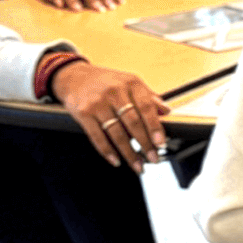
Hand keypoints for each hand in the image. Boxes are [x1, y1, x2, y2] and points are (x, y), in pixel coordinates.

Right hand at [51, 61, 169, 170]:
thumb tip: (167, 111)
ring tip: (138, 165)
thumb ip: (149, 97)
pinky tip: (116, 160)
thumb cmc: (107, 82)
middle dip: (145, 144)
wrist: (75, 77)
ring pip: (117, 133)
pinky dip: (108, 151)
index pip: (146, 107)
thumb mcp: (130, 82)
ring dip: (129, 153)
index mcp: (131, 83)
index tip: (161, 142)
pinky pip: (97, 137)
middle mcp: (114, 92)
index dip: (155, 126)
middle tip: (154, 158)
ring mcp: (97, 103)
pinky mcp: (83, 113)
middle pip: (133, 122)